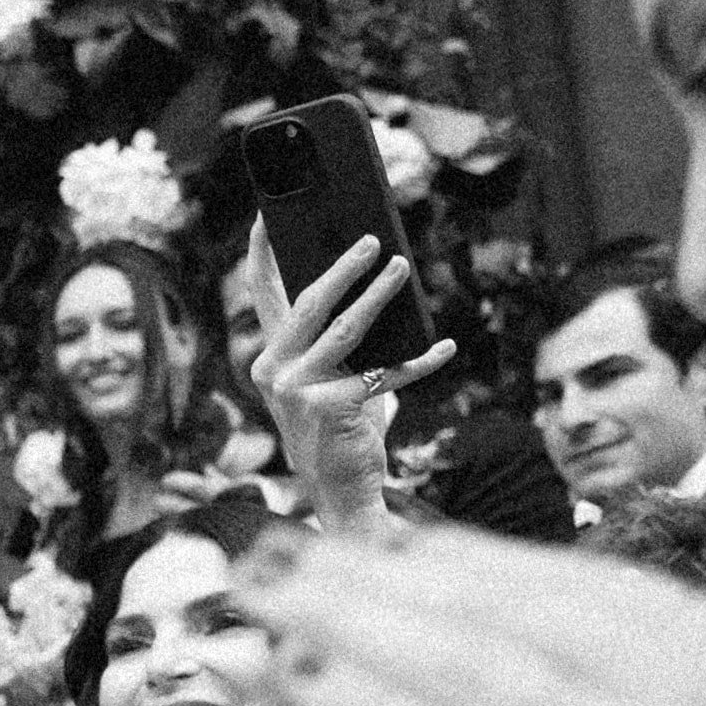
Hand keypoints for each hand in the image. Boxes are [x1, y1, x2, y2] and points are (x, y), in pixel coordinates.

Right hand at [246, 233, 443, 534]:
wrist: (338, 490)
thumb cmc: (338, 426)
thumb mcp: (326, 379)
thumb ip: (333, 340)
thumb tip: (373, 283)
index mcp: (269, 356)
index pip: (261, 294)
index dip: (262, 252)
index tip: (267, 215)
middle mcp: (272, 370)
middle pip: (309, 303)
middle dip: (343, 267)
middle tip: (373, 241)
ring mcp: (296, 389)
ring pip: (346, 329)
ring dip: (380, 295)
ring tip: (403, 269)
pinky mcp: (329, 407)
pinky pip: (384, 373)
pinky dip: (419, 361)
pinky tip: (444, 346)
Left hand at [249, 521, 705, 705]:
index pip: (590, 590)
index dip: (483, 562)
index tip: (405, 540)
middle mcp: (690, 687)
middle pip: (505, 614)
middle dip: (385, 577)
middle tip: (289, 547)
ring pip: (467, 670)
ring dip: (352, 624)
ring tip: (264, 594)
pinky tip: (310, 684)